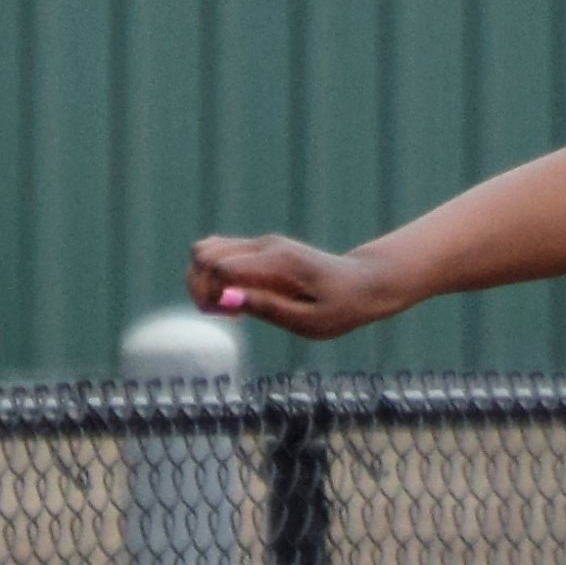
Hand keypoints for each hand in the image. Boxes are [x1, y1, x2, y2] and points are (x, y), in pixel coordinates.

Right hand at [187, 232, 416, 341]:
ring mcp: (260, 243)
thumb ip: (270, 309)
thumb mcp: (312, 321)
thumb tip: (229, 300)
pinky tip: (236, 298)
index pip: (219, 266)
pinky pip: (219, 253)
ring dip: (204, 280)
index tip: (230, 317)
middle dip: (200, 286)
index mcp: (278, 262)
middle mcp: (264, 245)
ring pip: (205, 249)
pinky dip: (214, 275)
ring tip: (230, 306)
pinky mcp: (259, 249)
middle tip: (226, 314)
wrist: (365, 283)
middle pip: (203, 253)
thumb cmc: (342, 307)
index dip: (210, 293)